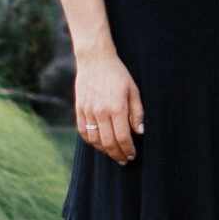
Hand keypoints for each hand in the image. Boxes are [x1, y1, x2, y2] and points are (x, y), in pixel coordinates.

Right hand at [74, 46, 143, 161]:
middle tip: (124, 160)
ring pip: (94, 140)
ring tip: (113, 153)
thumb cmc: (117, 74)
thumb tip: (139, 132)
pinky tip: (99, 143)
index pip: (123, 137)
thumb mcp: (133, 90)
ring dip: (104, 151)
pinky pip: (83, 131)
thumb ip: (137, 112)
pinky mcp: (79, 109)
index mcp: (117, 107)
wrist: (95, 60)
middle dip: (117, 155)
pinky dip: (91, 141)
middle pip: (108, 142)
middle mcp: (101, 112)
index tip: (132, 155)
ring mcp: (88, 111)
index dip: (128, 150)